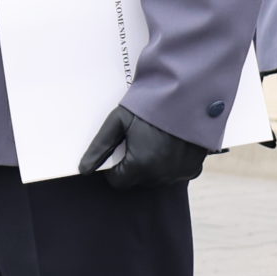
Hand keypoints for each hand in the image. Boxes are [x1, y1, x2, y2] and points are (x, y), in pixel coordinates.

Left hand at [79, 104, 207, 189]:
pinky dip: (170, 164)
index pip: (118, 181)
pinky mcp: (193, 169)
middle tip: (137, 140)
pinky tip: (170, 144)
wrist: (186, 94)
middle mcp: (161, 176)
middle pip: (137, 180)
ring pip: (156, 178)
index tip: (118, 150)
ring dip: (151, 165)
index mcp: (140, 166)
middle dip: (133, 165)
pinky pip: (175, 174)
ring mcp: (179, 174)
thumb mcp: (118, 121)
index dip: (114, 167)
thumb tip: (83, 169)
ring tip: (154, 139)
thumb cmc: (150, 105)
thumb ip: (100, 147)